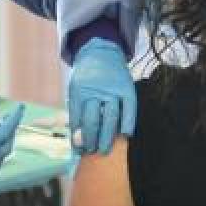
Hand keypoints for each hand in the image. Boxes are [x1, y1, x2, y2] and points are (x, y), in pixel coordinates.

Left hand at [67, 38, 136, 154]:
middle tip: (92, 152)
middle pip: (93, 120)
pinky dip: (128, 122)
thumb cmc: (86, 77)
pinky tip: (125, 135)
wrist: (101, 52)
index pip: (77, 119)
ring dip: (108, 136)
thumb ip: (76, 114)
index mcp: (79, 90)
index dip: (77, 137)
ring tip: (104, 149)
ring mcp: (112, 89)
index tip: (78, 151)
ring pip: (111, 117)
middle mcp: (95, 90)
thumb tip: (77, 141)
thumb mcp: (75, 91)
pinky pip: (130, 108)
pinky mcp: (127, 88)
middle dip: (91, 139)